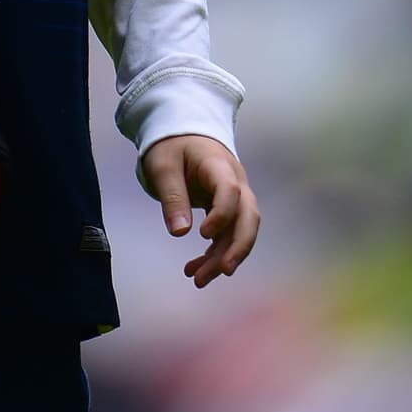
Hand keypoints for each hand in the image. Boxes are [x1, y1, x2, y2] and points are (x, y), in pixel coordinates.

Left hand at [141, 134, 260, 288]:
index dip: (222, 215)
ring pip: (239, 232)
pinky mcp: (228, 209)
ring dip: (222, 257)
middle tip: (221, 271)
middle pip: (248, 218)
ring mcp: (235, 197)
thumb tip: (180, 233)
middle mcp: (236, 182)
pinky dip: (214, 253)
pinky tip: (194, 270)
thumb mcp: (163, 164)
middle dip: (237, 247)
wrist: (181, 132)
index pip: (230, 191)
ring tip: (197, 279)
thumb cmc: (171, 144)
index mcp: (219, 165)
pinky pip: (227, 235)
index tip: (202, 234)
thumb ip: (172, 196)